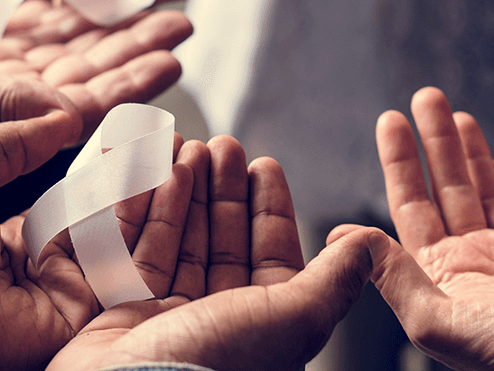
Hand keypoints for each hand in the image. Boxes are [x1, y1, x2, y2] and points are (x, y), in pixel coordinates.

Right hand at [0, 11, 190, 155]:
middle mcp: (19, 108)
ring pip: (80, 53)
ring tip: (169, 2)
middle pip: (95, 77)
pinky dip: (84, 13)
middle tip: (184, 20)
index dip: (130, 84)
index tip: (172, 60)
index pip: (86, 108)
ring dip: (122, 31)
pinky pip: (51, 31)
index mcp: (11, 128)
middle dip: (139, 51)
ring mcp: (9, 81)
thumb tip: (67, 117)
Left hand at [0, 109, 206, 370]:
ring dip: (168, 196)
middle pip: (118, 218)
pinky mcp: (91, 314)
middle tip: (185, 142)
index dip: (116, 166)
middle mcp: (51, 267)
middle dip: (153, 180)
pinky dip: (164, 225)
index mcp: (19, 236)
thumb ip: (14, 138)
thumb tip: (62, 118)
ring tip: (194, 154)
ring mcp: (73, 292)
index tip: (146, 134)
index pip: (84, 198)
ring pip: (136, 239)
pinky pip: (138, 266)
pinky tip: (181, 184)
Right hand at [46, 136, 377, 370]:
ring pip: (185, 238)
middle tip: (224, 144)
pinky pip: (142, 246)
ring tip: (193, 148)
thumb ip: (334, 279)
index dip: (271, 206)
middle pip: (226, 240)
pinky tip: (163, 175)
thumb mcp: (294, 319)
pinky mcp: (123, 306)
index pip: (273, 253)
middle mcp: (218, 320)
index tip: (265, 164)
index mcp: (264, 325)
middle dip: (227, 189)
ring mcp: (168, 313)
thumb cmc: (215, 362)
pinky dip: (152, 208)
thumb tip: (371, 245)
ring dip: (190, 190)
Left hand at [347, 87, 493, 370]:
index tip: (391, 119)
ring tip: (461, 116)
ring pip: (489, 188)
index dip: (401, 161)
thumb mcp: (438, 320)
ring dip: (475, 152)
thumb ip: (393, 277)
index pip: (412, 204)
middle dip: (439, 141)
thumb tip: (341, 237)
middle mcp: (476, 257)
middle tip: (427, 96)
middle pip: (449, 185)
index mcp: (443, 272)